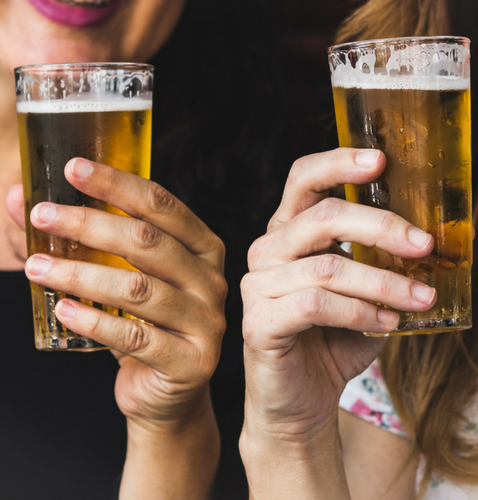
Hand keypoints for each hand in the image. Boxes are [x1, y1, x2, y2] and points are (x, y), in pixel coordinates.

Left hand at [8, 158, 226, 429]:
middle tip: (42, 216)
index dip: (117, 185)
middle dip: (89, 224)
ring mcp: (206, 322)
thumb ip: (93, 242)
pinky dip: (93, 321)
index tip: (72, 169)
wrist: (169, 389)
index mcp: (205, 249)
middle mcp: (211, 281)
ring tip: (37, 267)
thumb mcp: (133, 275)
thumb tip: (20, 202)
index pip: (163, 206)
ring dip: (80, 274)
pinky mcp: (190, 361)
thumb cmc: (148, 323)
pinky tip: (61, 309)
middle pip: (148, 242)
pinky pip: (134, 337)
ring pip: (138, 289)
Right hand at [240, 148, 434, 448]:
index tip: (380, 160)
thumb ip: (380, 262)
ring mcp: (257, 285)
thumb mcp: (361, 291)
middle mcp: (267, 251)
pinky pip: (316, 305)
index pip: (303, 181)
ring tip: (421, 298)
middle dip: (381, 227)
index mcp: (288, 232)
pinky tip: (387, 322)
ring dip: (383, 282)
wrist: (301, 399)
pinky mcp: (258, 321)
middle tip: (424, 245)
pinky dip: (360, 312)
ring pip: (327, 266)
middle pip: (321, 217)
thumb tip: (426, 239)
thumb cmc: (332, 340)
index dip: (337, 163)